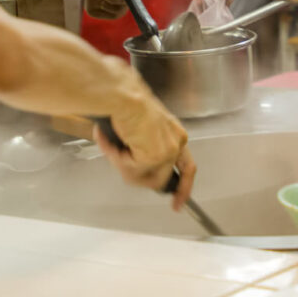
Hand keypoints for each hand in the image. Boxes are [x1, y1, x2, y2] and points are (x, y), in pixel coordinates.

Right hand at [92, 70, 195, 208]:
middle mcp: (177, 143)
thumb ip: (143, 148)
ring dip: (121, 165)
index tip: (177, 203)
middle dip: (135, 177)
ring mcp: (167, 152)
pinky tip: (110, 142)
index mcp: (176, 134)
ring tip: (110, 144)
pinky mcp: (154, 157)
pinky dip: (115, 159)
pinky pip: (130, 171)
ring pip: (141, 178)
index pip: (187, 167)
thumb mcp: (141, 128)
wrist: (121, 94)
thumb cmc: (125, 101)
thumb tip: (134, 169)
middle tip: (119, 164)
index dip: (183, 188)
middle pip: (160, 180)